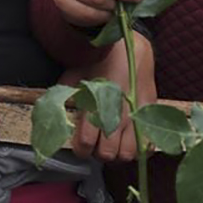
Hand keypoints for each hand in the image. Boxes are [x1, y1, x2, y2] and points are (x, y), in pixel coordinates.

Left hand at [67, 33, 155, 161]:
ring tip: (112, 143)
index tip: (79, 145)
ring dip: (117, 153)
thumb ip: (63, 95)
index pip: (86, 141)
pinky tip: (129, 139)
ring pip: (128, 154)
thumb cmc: (98, 61)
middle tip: (95, 144)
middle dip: (98, 153)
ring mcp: (138, 115)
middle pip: (107, 153)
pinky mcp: (152, 114)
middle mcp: (118, 112)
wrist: (130, 47)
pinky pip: (147, 146)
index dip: (80, 149)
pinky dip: (138, 149)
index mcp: (95, 102)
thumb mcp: (75, 74)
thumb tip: (51, 115)